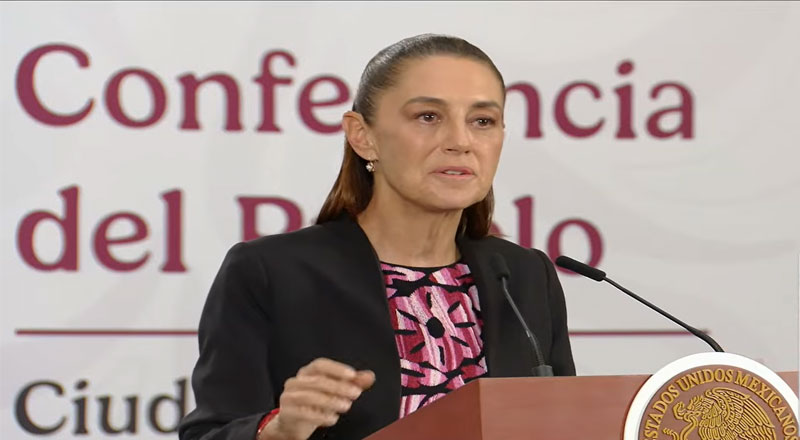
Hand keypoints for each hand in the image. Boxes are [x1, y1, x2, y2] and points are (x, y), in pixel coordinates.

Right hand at [259, 358, 375, 439]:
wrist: (292, 425)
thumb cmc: (313, 405)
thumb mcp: (334, 392)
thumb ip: (352, 383)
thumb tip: (369, 376)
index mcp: (307, 373)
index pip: (320, 365)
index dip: (336, 369)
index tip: (352, 375)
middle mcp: (296, 382)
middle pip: (318, 380)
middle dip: (339, 386)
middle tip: (355, 393)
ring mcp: (289, 397)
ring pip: (310, 396)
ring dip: (331, 401)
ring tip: (346, 406)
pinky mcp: (286, 412)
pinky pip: (303, 413)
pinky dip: (320, 416)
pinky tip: (332, 419)